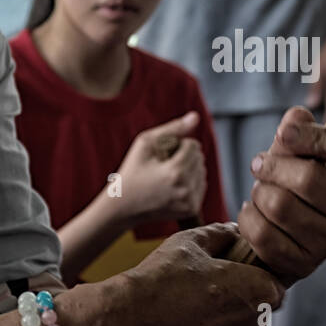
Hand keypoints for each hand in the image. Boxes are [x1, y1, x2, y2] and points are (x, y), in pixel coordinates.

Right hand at [58, 223, 283, 325]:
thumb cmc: (158, 281)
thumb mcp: (189, 242)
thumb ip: (221, 234)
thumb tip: (235, 230)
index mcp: (259, 293)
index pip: (277, 284)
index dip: (258, 277)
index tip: (237, 274)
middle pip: (259, 315)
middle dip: (241, 304)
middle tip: (207, 293)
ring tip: (188, 316)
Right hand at [112, 111, 206, 225]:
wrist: (123, 206)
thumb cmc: (132, 171)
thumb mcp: (145, 144)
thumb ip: (173, 128)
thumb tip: (196, 116)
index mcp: (176, 172)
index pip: (194, 145)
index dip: (178, 145)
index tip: (163, 153)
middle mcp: (186, 189)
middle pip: (200, 159)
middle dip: (185, 157)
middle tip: (163, 166)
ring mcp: (190, 202)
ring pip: (202, 172)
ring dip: (188, 169)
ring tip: (167, 176)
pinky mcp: (191, 210)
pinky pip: (201, 186)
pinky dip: (190, 182)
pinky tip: (172, 186)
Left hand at [238, 107, 325, 285]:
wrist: (283, 229)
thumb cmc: (294, 180)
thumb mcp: (297, 150)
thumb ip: (297, 129)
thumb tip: (296, 118)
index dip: (316, 138)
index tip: (283, 132)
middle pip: (308, 179)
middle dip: (272, 167)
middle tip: (259, 164)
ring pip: (280, 206)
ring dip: (259, 193)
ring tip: (260, 191)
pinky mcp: (306, 263)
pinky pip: (264, 235)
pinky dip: (249, 219)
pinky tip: (254, 212)